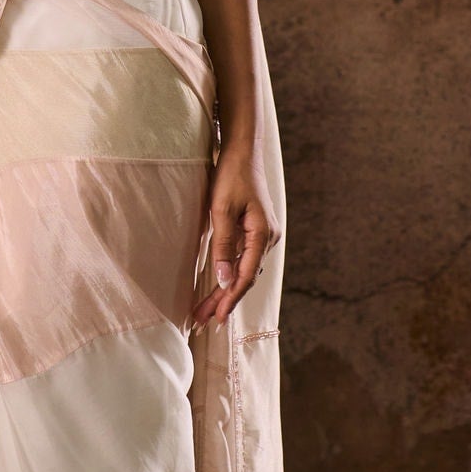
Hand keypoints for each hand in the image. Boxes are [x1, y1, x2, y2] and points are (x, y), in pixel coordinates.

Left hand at [189, 142, 279, 329]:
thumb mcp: (222, 210)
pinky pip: (243, 259)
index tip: (217, 318)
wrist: (241, 150)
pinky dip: (229, 273)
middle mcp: (267, 238)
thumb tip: (225, 280)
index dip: (231, 299)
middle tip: (202, 321)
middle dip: (223, 300)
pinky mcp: (254, 230)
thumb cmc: (231, 175)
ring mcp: (262, 235)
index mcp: (263, 234)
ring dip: (224, 290)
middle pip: (245, 277)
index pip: (246, 276)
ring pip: (243, 270)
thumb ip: (223, 246)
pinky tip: (217, 286)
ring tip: (205, 310)